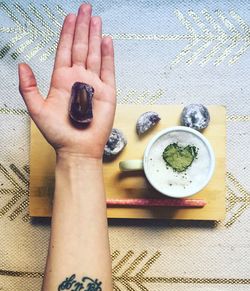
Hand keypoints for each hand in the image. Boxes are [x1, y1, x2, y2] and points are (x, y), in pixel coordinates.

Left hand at [18, 4, 115, 159]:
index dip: (66, 33)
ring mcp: (93, 84)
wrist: (77, 148)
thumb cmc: (58, 134)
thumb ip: (28, 87)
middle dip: (82, 27)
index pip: (64, 50)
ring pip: (94, 54)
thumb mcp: (36, 110)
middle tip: (86, 8)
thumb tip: (22, 65)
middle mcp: (78, 79)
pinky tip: (107, 41)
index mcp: (61, 80)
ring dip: (95, 36)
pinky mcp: (107, 92)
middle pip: (80, 47)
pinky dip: (108, 55)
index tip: (70, 16)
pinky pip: (108, 69)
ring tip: (96, 19)